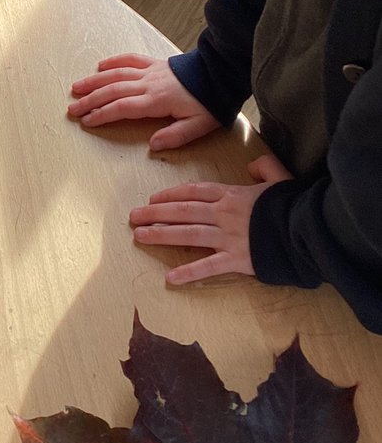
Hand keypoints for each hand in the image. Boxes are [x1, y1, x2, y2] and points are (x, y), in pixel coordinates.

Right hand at [69, 54, 220, 149]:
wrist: (221, 73)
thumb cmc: (211, 102)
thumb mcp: (199, 126)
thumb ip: (175, 136)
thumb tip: (152, 145)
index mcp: (157, 100)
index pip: (122, 107)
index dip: (102, 114)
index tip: (87, 121)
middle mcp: (149, 83)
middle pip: (112, 90)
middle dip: (90, 100)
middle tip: (72, 108)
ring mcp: (150, 71)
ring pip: (116, 74)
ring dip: (95, 81)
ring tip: (76, 88)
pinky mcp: (155, 63)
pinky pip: (130, 59)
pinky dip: (114, 61)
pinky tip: (101, 65)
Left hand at [129, 153, 292, 284]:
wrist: (308, 229)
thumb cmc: (294, 206)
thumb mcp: (280, 179)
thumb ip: (265, 168)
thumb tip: (253, 165)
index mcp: (232, 194)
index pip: (193, 192)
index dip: (171, 195)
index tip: (153, 198)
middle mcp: (224, 213)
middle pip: (183, 211)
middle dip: (155, 213)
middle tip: (133, 217)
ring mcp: (229, 236)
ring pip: (188, 233)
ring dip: (161, 235)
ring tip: (139, 236)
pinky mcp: (237, 259)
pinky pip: (208, 266)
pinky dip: (189, 272)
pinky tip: (170, 278)